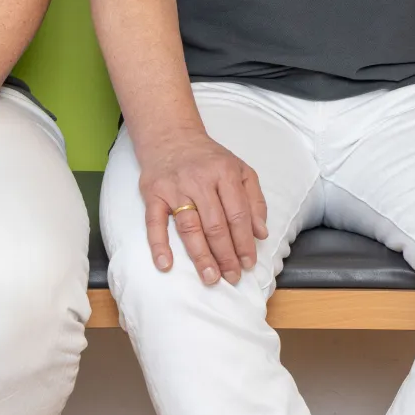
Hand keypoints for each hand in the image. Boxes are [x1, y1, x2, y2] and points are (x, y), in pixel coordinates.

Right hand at [135, 127, 266, 285]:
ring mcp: (175, 187)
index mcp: (225, 173)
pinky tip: (165, 264)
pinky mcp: (153, 193)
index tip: (248, 264)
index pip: (238, 215)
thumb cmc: (209, 159)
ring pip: (189, 226)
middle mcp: (200, 180)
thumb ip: (254, 201)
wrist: (171, 136)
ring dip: (200, 255)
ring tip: (210, 277)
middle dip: (226, 255)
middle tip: (232, 277)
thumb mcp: (240, 170)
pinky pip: (154, 222)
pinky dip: (159, 244)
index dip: (244, 243)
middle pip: (215, 225)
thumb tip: (261, 234)